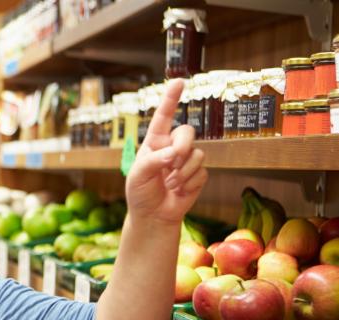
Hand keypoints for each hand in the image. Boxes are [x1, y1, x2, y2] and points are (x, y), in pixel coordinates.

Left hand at [125, 79, 207, 225]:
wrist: (152, 216)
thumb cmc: (140, 192)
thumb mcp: (138, 175)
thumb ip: (155, 160)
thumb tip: (175, 154)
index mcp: (155, 142)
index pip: (164, 116)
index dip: (171, 99)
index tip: (179, 81)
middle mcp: (172, 147)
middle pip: (187, 132)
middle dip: (182, 146)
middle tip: (172, 162)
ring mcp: (186, 160)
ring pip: (197, 154)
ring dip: (183, 172)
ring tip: (170, 184)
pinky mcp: (198, 175)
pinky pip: (202, 172)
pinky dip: (189, 183)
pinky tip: (179, 191)